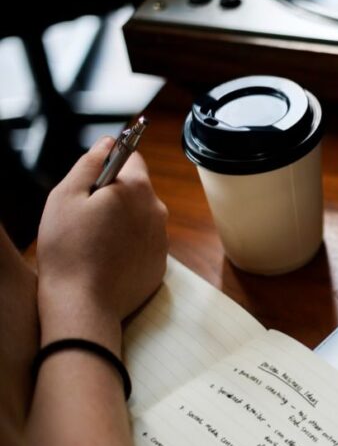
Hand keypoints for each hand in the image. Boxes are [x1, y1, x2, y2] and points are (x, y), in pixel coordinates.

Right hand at [36, 137, 167, 349]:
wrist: (84, 304)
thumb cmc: (69, 249)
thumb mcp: (66, 196)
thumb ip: (89, 163)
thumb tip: (108, 142)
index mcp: (137, 189)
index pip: (132, 157)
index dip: (109, 163)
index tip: (93, 179)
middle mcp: (158, 210)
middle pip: (137, 189)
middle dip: (114, 195)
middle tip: (85, 216)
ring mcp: (162, 239)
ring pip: (140, 218)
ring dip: (121, 221)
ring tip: (93, 241)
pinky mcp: (160, 264)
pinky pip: (143, 244)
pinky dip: (127, 246)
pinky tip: (106, 259)